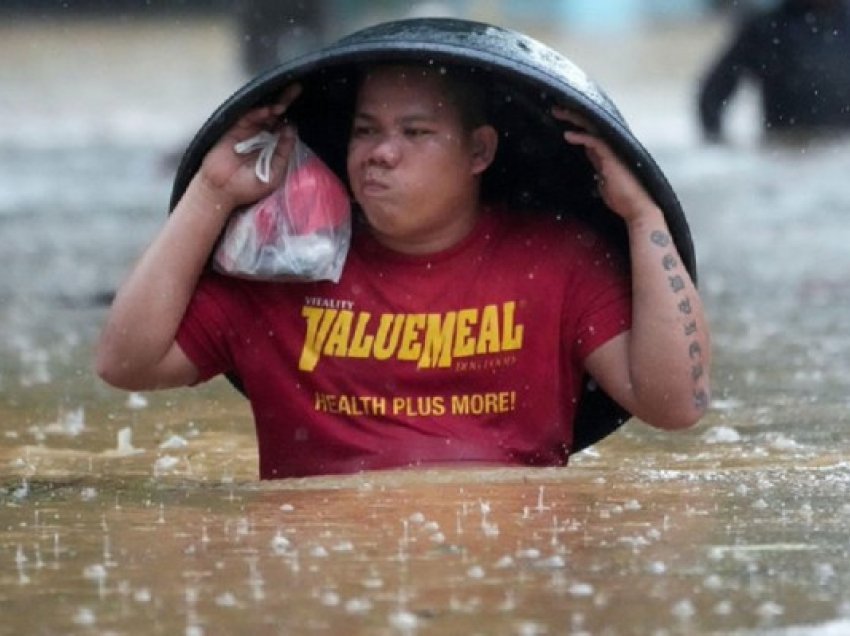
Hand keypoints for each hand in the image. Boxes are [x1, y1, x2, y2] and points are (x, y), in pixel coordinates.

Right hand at [198, 83, 302, 209]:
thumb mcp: (274, 174)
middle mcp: (262, 135)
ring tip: (283, 104)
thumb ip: (283, 153)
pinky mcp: (234, 129)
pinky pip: (248, 117)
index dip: (294, 116)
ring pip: (263, 113)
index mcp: (273, 145)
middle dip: (286, 101)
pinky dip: (258, 112)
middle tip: (297, 88)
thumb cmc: (248, 187)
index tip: (307, 105)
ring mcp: (248, 131)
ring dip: (274, 106)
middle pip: (276, 114)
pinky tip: (268, 110)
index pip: (285, 126)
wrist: (222, 192)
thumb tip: (292, 130)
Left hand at [551, 105, 655, 221]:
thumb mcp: (603, 179)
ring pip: (592, 127)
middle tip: (555, 108)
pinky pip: (594, 141)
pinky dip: (581, 136)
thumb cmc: (622, 198)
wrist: (637, 208)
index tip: (560, 119)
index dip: (576, 124)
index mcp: (607, 152)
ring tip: (557, 112)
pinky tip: (567, 135)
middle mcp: (611, 147)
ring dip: (574, 118)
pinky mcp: (612, 157)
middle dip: (572, 115)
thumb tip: (589, 156)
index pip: (590, 132)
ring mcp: (612, 150)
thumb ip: (597, 165)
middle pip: (590, 125)